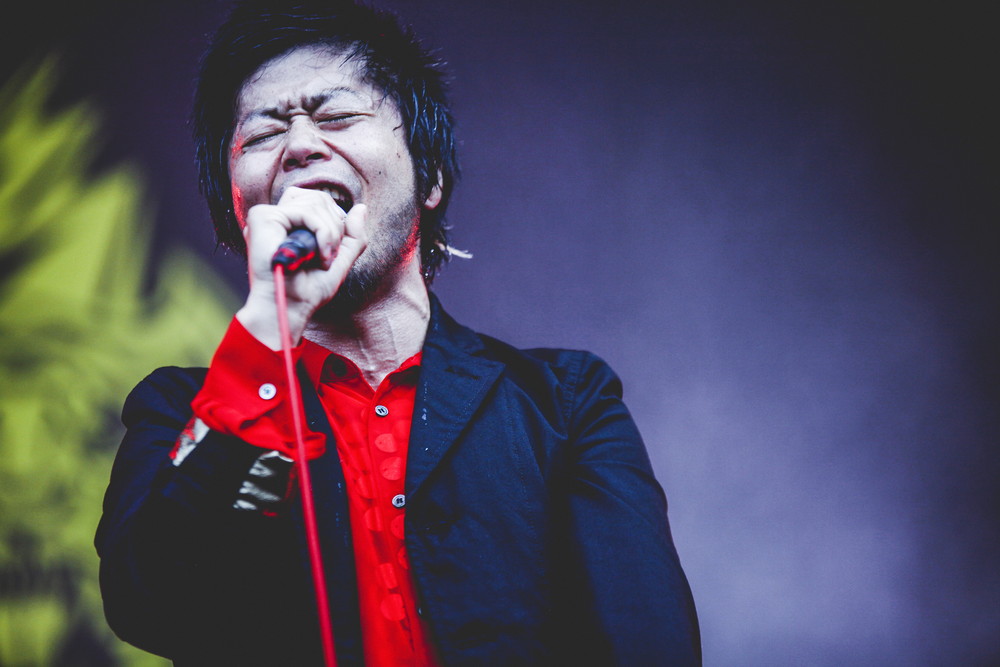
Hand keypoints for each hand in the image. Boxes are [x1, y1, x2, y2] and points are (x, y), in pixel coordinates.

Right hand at [236, 187, 367, 347]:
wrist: (291, 307)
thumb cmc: (310, 290)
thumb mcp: (340, 259)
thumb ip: (353, 234)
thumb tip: (362, 208)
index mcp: (289, 224)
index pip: (318, 202)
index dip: (335, 222)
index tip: (332, 251)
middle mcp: (276, 218)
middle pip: (318, 198)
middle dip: (335, 227)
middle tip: (329, 256)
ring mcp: (267, 216)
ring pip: (315, 203)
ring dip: (330, 234)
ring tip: (323, 258)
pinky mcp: (263, 217)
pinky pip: (307, 211)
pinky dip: (322, 233)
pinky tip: (319, 255)